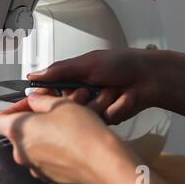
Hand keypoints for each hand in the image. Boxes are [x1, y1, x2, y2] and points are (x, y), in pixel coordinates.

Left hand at [0, 92, 179, 183]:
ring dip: (47, 132)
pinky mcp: (51, 176)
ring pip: (35, 145)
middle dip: (35, 118)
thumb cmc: (82, 134)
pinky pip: (48, 158)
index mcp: (18, 132)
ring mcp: (36, 168)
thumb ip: (40, 100)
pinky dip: (56, 148)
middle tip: (52, 109)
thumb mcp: (60, 104)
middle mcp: (22, 153)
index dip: (13, 108)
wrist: (104, 162)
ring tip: (66, 122)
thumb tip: (35, 99)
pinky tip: (72, 139)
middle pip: (19, 132)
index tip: (28, 103)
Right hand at [26, 49, 162, 123]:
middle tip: (91, 88)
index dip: (43, 99)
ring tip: (114, 90)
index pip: (48, 93)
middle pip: (66, 109)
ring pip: (85, 116)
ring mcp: (94, 107)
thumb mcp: (87, 63)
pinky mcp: (107, 119)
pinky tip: (124, 97)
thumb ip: (59, 71)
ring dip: (102, 101)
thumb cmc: (121, 63)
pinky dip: (115, 107)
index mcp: (72, 79)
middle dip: (81, 99)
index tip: (38, 102)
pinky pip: (103, 120)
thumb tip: (33, 75)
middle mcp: (81, 94)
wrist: (151, 76)